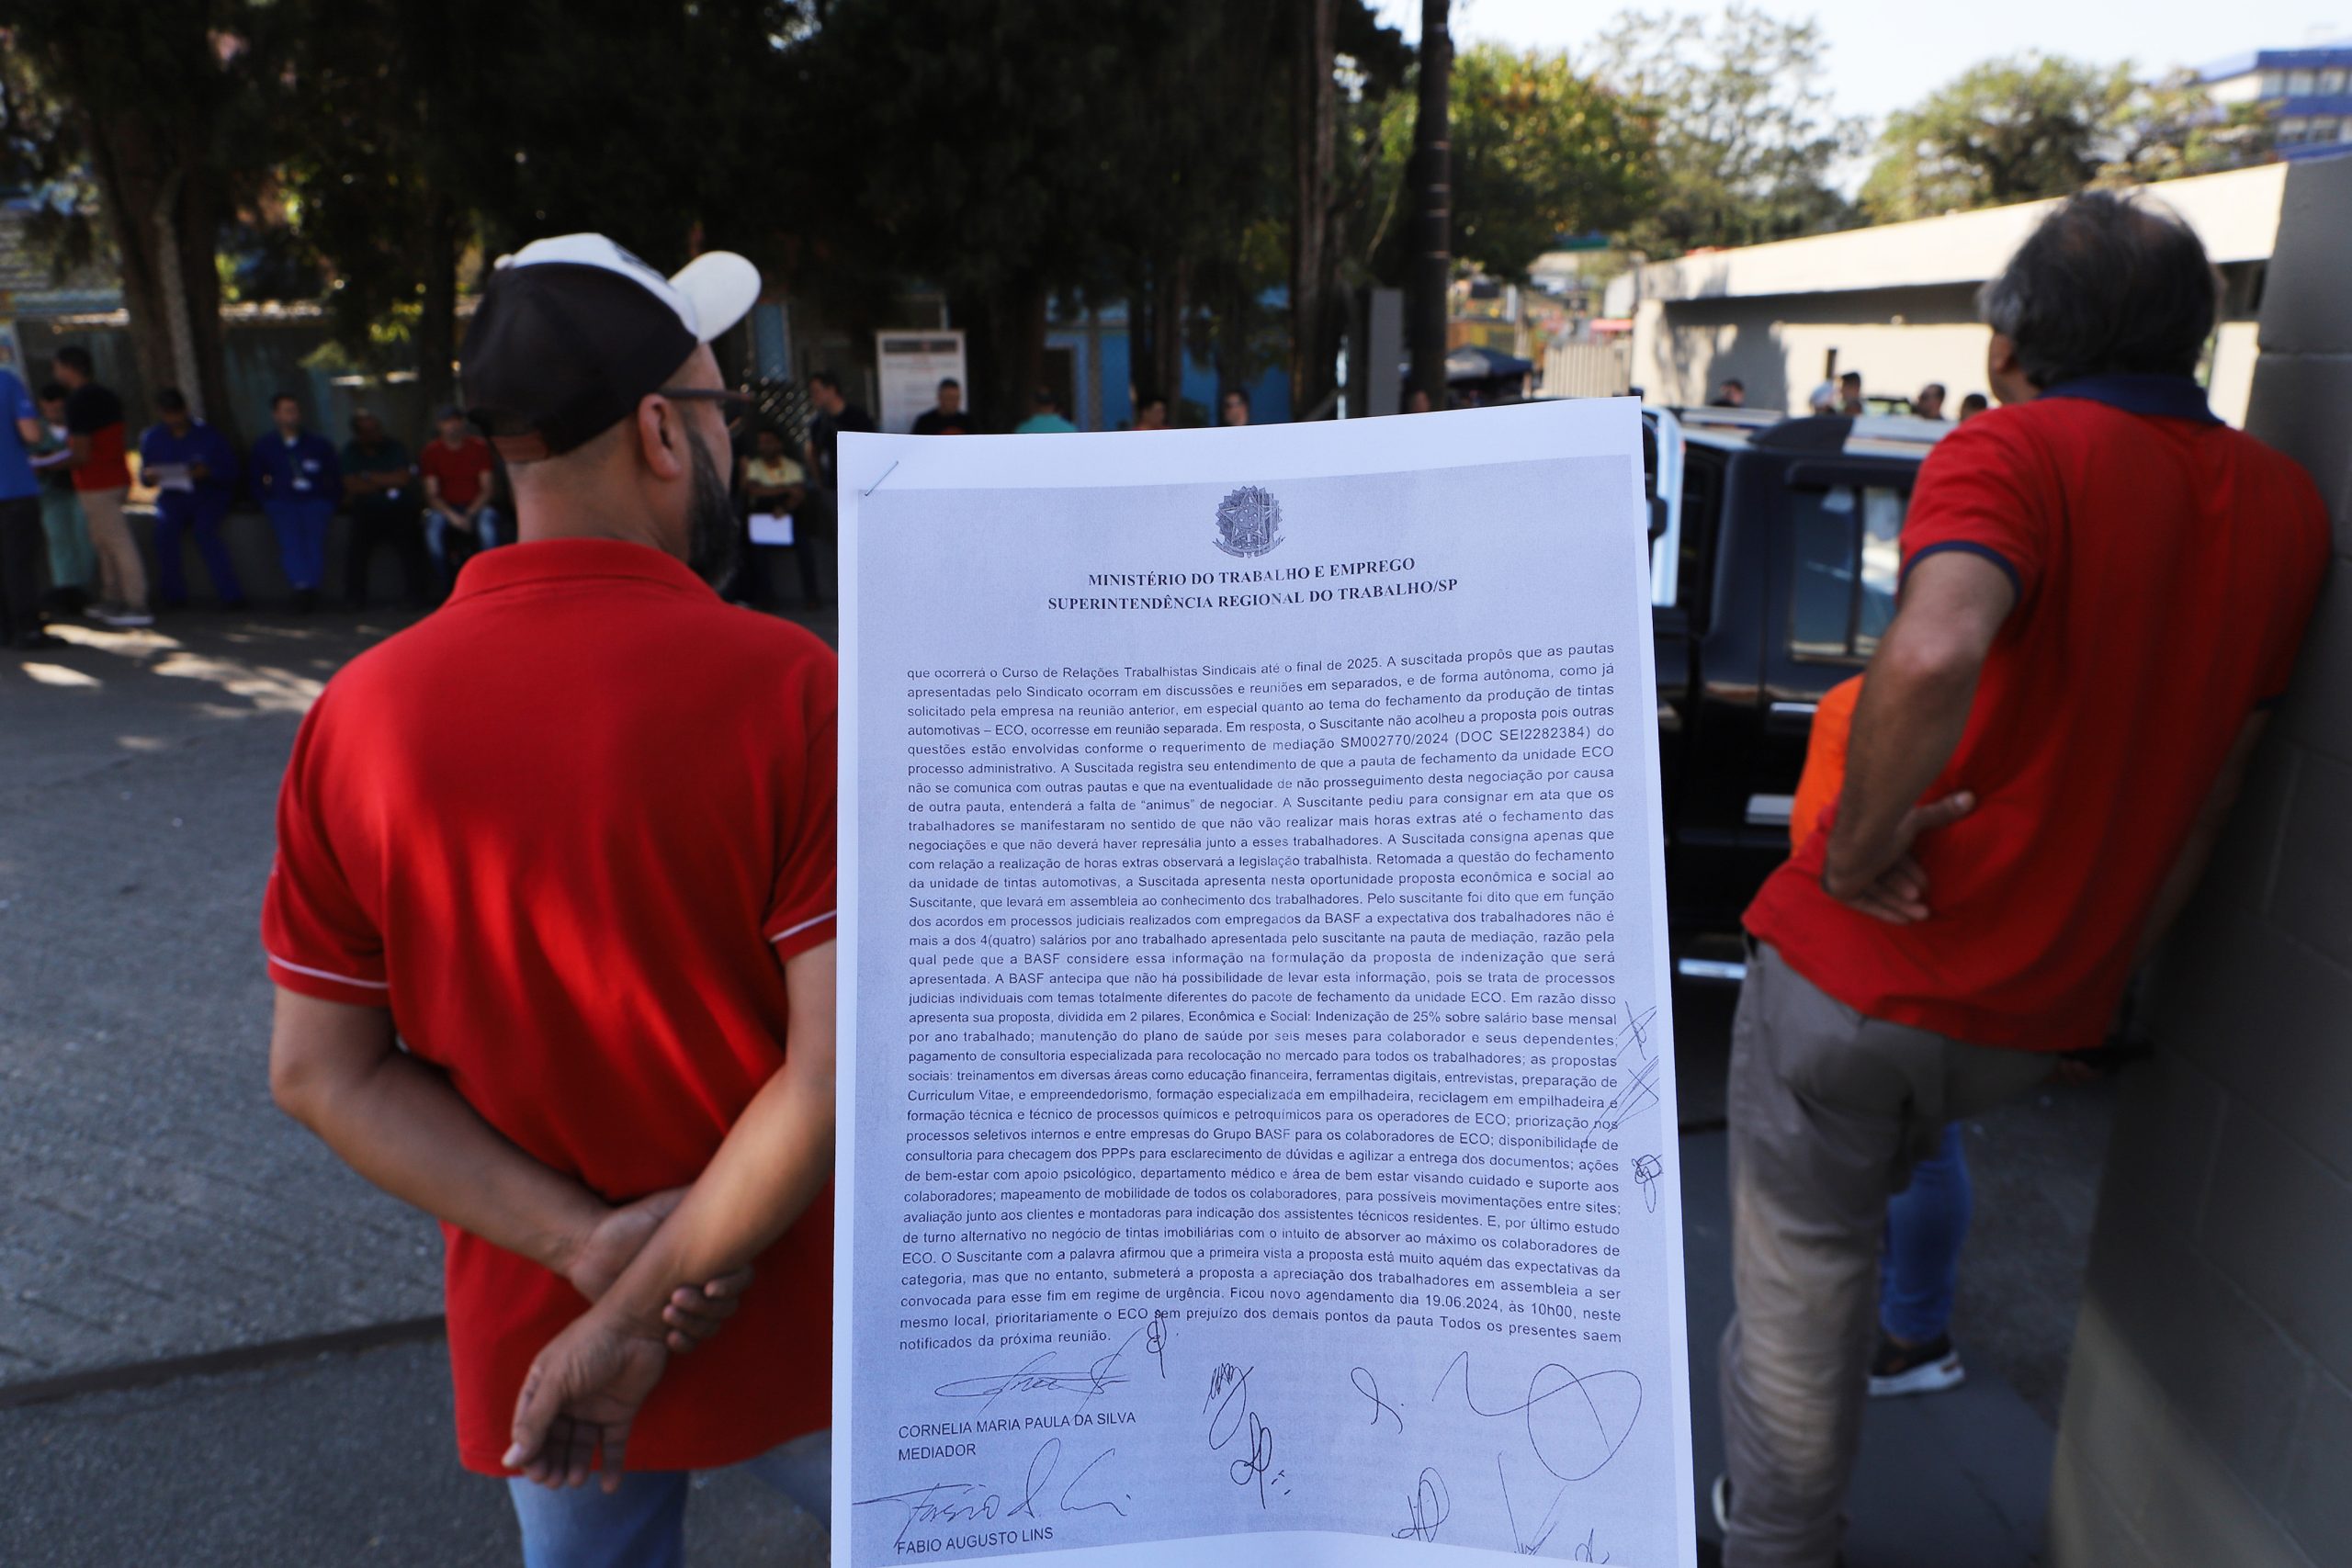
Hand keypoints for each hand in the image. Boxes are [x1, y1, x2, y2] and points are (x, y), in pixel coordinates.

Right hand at [502, 1306, 667, 1491]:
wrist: (637, 1325)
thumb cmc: (590, 1344)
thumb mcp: (556, 1381)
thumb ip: (535, 1421)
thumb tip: (511, 1460)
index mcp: (544, 1386)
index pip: (528, 1427)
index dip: (529, 1452)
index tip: (532, 1473)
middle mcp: (567, 1398)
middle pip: (554, 1440)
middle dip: (552, 1462)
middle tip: (554, 1482)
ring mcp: (594, 1406)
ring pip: (581, 1445)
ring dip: (577, 1465)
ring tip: (577, 1480)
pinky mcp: (620, 1411)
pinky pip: (613, 1444)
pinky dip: (612, 1465)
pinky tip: (610, 1486)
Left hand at [561, 1189, 753, 1352]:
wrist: (592, 1252)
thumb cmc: (628, 1225)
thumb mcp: (663, 1208)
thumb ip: (694, 1197)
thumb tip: (728, 1184)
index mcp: (708, 1257)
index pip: (741, 1276)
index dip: (733, 1284)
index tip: (710, 1286)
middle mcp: (702, 1281)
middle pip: (728, 1305)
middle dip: (708, 1306)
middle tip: (677, 1296)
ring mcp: (686, 1306)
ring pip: (711, 1325)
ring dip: (694, 1323)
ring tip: (665, 1313)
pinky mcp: (667, 1326)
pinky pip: (691, 1342)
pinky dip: (685, 1342)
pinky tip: (668, 1336)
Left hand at [1822, 790, 1974, 923]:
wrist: (1858, 842)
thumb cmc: (1886, 828)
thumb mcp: (1916, 820)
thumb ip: (1941, 812)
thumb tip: (1970, 797)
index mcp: (1871, 838)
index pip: (1892, 859)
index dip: (1910, 872)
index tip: (1925, 885)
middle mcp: (1858, 855)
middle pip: (1886, 878)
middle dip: (1906, 892)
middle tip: (1925, 905)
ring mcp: (1847, 872)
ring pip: (1878, 892)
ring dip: (1900, 904)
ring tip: (1922, 915)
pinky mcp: (1841, 888)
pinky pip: (1866, 904)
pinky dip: (1884, 912)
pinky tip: (1903, 921)